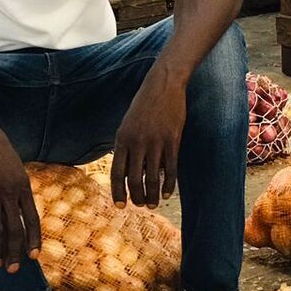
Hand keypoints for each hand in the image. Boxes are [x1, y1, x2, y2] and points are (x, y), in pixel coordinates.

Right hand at [0, 112, 40, 272]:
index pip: (33, 218)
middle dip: (14, 252)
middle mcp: (10, 191)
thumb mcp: (14, 167)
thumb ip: (17, 188)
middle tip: (12, 269)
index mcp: (24, 185)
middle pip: (15, 228)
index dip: (33, 239)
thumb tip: (19, 211)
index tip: (34, 256)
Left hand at [110, 74, 185, 207]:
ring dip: (151, 195)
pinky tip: (166, 193)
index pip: (117, 173)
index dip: (118, 192)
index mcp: (123, 139)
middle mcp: (137, 142)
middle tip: (140, 205)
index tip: (120, 206)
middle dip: (136, 197)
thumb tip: (127, 173)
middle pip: (134, 179)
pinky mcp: (172, 140)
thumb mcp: (128, 124)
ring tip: (152, 204)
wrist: (163, 84)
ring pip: (152, 177)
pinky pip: (170, 169)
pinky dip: (168, 184)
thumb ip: (126, 147)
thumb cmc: (145, 105)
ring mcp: (156, 141)